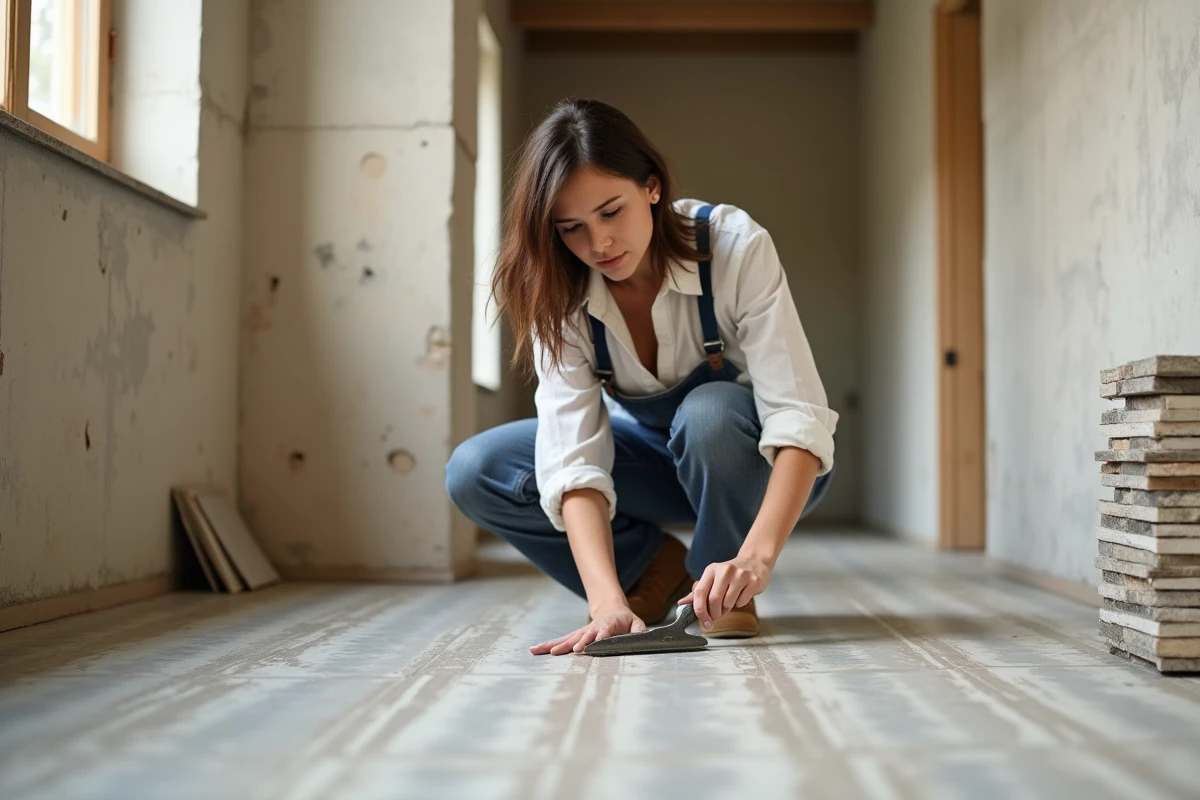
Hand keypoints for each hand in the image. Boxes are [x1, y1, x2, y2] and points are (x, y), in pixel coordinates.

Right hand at [529, 605, 646, 655]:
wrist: (612, 609)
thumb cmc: (626, 621)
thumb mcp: (637, 624)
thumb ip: (639, 631)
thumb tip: (641, 639)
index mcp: (609, 624)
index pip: (604, 631)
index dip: (599, 637)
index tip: (592, 645)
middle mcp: (593, 628)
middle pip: (584, 635)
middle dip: (578, 642)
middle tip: (572, 650)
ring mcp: (582, 632)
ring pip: (568, 638)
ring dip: (556, 645)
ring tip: (541, 651)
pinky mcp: (575, 636)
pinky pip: (561, 640)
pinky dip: (548, 645)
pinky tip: (535, 650)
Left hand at [678, 554, 771, 628]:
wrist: (754, 561)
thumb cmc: (730, 573)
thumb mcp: (712, 578)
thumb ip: (698, 591)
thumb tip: (682, 603)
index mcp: (711, 570)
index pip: (700, 592)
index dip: (699, 610)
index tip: (703, 621)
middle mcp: (725, 570)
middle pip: (714, 600)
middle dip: (714, 613)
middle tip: (716, 616)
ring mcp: (740, 575)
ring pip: (728, 603)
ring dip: (727, 610)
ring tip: (728, 603)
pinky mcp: (753, 581)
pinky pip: (742, 602)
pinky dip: (739, 604)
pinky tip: (740, 595)